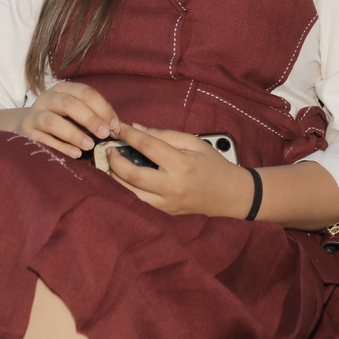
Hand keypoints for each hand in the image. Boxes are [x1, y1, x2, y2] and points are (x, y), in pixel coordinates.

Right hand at [6, 82, 119, 158]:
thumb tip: (117, 127)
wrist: (28, 127)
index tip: (115, 125)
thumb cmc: (62, 121)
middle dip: (90, 119)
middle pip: (68, 104)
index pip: (85, 92)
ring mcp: (34, 115)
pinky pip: (42, 140)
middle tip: (105, 134)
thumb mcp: (77, 113)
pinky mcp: (26, 133)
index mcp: (63, 89)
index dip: (102, 108)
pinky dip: (60, 147)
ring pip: (52, 121)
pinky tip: (75, 154)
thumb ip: (95, 116)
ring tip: (89, 146)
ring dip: (74, 134)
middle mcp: (46, 98)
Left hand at [105, 124, 251, 217]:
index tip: (118, 127)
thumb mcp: (195, 142)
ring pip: (131, 192)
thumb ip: (165, 135)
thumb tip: (138, 129)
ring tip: (110, 163)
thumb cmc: (213, 164)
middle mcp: (173, 186)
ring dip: (116, 177)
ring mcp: (168, 203)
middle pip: (133, 175)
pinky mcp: (165, 212)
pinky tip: (123, 177)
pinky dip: (128, 188)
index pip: (148, 147)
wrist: (230, 195)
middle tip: (109, 149)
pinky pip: (140, 200)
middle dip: (115, 161)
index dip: (129, 135)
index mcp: (182, 165)